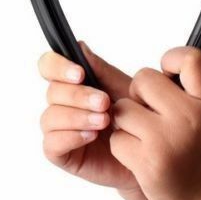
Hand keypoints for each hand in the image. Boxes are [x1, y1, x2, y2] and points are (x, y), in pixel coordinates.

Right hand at [38, 42, 138, 191]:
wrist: (151, 151)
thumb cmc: (136, 117)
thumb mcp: (122, 88)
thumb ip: (100, 69)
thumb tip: (80, 47)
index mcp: (73, 82)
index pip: (49, 65)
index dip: (58, 66)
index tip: (80, 73)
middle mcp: (62, 103)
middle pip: (52, 91)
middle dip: (79, 96)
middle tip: (104, 102)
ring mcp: (59, 128)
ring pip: (50, 116)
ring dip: (77, 116)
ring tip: (103, 121)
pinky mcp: (60, 152)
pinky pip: (52, 142)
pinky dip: (71, 136)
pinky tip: (91, 136)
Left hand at [109, 47, 200, 199]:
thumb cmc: (196, 144)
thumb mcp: (200, 109)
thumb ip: (180, 82)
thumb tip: (93, 48)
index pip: (192, 58)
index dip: (173, 59)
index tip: (169, 73)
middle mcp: (192, 118)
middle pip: (143, 78)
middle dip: (139, 94)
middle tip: (154, 115)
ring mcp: (169, 140)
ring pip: (122, 108)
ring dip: (127, 122)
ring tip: (148, 138)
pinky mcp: (148, 162)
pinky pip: (116, 137)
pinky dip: (122, 145)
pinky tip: (142, 156)